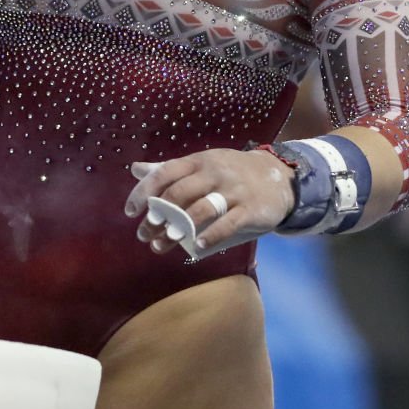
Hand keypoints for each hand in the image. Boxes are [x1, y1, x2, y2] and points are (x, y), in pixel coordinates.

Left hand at [124, 148, 294, 259]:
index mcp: (198, 161)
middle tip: (144, 234)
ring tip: (162, 244)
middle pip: (179, 193)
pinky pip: (228, 223)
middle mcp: (214, 173)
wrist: (277, 177)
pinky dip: (212, 235)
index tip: (130, 212)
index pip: (165, 172)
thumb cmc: (230, 173)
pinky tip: (197, 246)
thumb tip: (134, 169)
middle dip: (158, 216)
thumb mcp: (202, 164)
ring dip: (179, 229)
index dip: (145, 191)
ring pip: (201, 209)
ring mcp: (233, 191)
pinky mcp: (250, 209)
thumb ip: (169, 168)